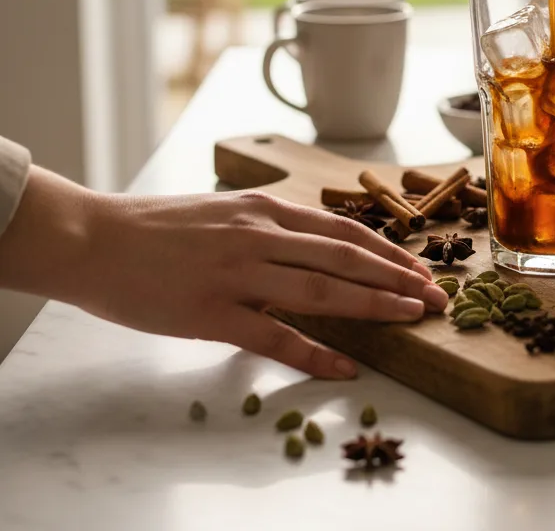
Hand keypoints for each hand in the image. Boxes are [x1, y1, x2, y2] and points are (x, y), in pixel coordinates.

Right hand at [0, 168, 448, 378]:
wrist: (95, 238)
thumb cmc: (159, 226)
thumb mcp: (225, 208)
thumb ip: (269, 221)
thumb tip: (311, 232)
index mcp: (265, 210)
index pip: (343, 230)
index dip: (388, 251)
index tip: (419, 268)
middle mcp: (261, 235)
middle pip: (346, 258)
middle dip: (397, 277)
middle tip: (436, 296)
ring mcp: (238, 274)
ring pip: (321, 291)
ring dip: (373, 305)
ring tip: (411, 318)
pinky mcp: (212, 312)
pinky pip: (274, 337)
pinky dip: (315, 354)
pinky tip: (346, 368)